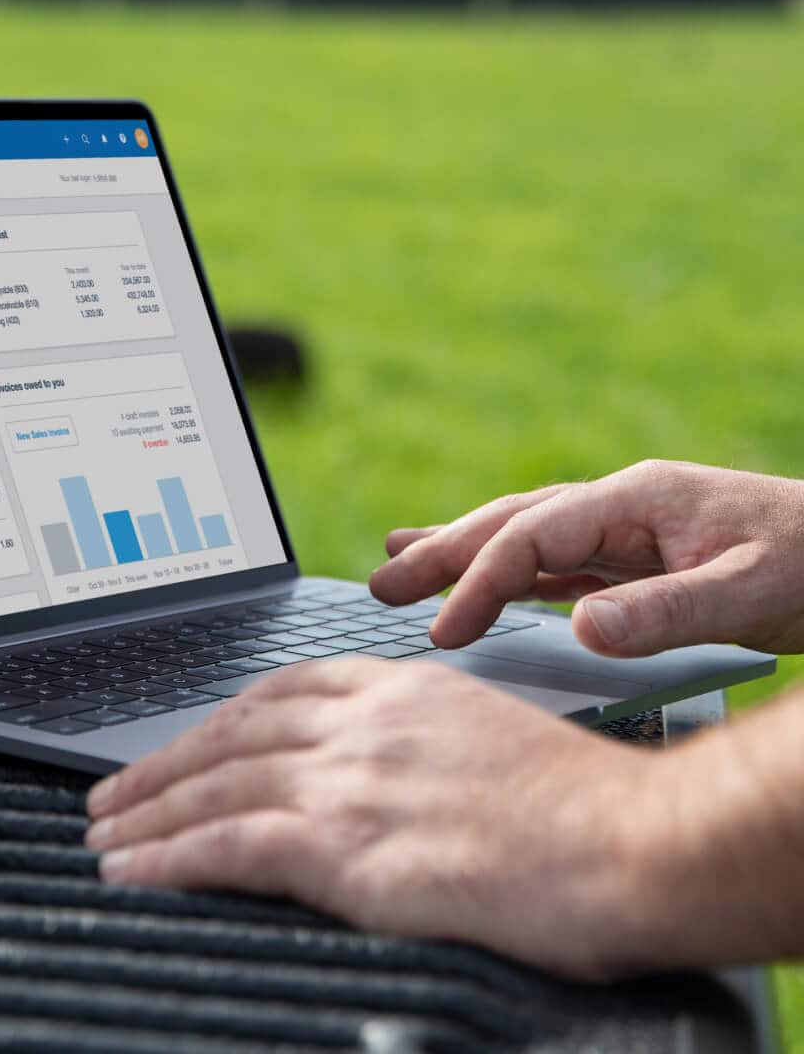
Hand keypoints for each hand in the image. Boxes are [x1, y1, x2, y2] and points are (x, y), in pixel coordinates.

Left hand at [85, 658, 670, 979]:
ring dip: (148, 812)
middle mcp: (362, 721)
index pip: (278, 690)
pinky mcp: (346, 842)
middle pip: (232, 732)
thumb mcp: (484, 737)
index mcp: (398, 687)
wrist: (632, 841)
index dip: (216, 718)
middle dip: (162, 763)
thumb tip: (375, 775)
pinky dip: (170, 857)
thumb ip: (415, 742)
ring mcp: (350, 777)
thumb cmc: (583, 806)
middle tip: (113, 789)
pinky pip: (230, 844)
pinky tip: (135, 870)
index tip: (182, 741)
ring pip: (217, 785)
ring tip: (104, 833)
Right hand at [370, 460, 803, 655]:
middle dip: (443, 551)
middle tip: (379, 584)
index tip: (444, 633)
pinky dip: (507, 571)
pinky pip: (555, 562)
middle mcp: (621, 505)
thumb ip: (668, 611)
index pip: (534, 535)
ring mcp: (626, 529)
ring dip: (461, 550)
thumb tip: (581, 629)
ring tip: (398, 558)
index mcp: (637, 498)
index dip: (482, 581)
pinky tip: (480, 581)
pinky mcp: (637, 557)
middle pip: (512, 522)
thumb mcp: (752, 592)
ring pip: (524, 536)